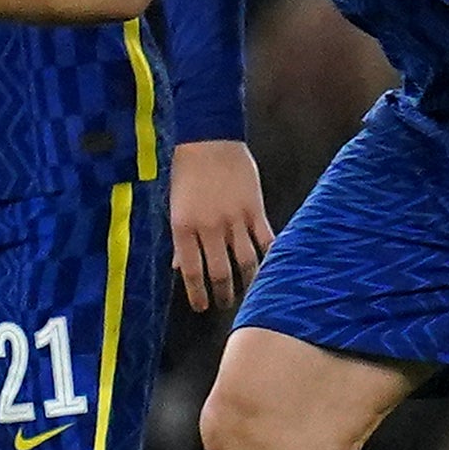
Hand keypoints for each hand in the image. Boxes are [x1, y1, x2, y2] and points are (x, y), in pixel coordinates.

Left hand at [166, 136, 272, 309]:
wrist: (209, 142)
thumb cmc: (188, 174)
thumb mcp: (175, 208)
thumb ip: (180, 241)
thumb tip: (179, 268)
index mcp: (184, 228)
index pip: (191, 272)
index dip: (198, 294)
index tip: (202, 307)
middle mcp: (209, 228)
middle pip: (219, 272)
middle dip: (224, 293)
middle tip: (227, 304)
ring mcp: (234, 219)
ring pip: (245, 261)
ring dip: (248, 281)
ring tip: (251, 292)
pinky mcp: (255, 209)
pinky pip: (265, 239)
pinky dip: (270, 255)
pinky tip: (273, 267)